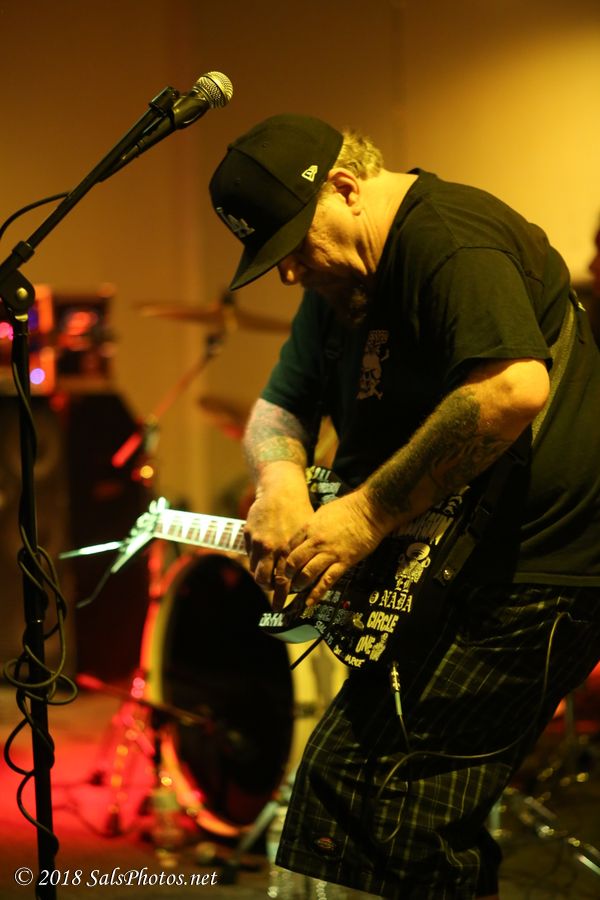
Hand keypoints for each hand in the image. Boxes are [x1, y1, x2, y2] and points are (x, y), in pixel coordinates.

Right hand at [244, 472, 313, 608]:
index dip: (281, 598)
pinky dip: (255, 558)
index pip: (283, 582)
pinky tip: (263, 553)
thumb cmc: (299, 511)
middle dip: (268, 589)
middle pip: (264, 580)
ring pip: (255, 569)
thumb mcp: (306, 535)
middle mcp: (272, 549)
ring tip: (268, 571)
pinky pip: (249, 554)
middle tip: (272, 590)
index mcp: (289, 551)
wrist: (280, 490)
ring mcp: (258, 542)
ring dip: (261, 574)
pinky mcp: (248, 534)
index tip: (279, 608)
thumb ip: (302, 555)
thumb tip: (305, 577)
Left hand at [283, 488, 389, 605]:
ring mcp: (330, 553)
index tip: (279, 569)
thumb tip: (303, 537)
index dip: (281, 561)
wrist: (369, 510)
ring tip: (297, 590)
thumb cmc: (347, 508)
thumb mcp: (321, 513)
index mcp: (308, 528)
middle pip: (293, 563)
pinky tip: (310, 603)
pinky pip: (327, 581)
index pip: (288, 548)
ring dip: (300, 585)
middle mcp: (315, 542)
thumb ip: (310, 527)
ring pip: (307, 573)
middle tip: (285, 583)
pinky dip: (316, 594)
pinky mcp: (344, 562)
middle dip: (287, 576)